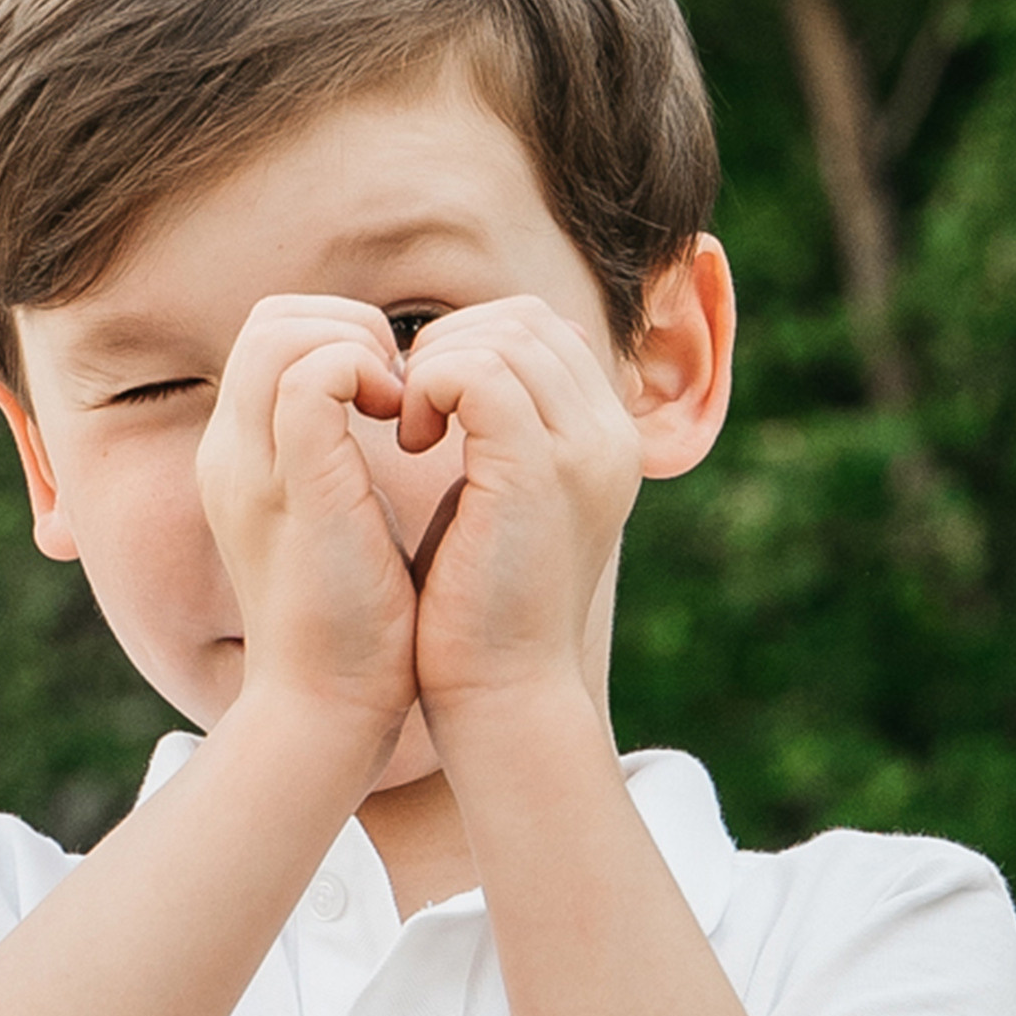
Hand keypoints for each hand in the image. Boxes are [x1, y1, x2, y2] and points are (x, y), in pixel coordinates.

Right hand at [195, 295, 419, 757]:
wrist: (327, 713)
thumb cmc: (354, 631)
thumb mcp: (341, 524)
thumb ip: (344, 463)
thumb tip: (399, 411)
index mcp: (242, 458)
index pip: (274, 334)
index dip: (344, 338)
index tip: (401, 400)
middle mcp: (232, 452)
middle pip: (271, 316)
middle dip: (353, 329)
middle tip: (407, 398)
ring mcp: (252, 467)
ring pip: (282, 329)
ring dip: (360, 346)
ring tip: (405, 411)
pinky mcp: (292, 486)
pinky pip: (312, 375)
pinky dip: (366, 375)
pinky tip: (408, 431)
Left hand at [396, 296, 641, 729]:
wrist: (502, 696)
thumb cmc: (480, 612)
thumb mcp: (499, 502)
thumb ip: (499, 435)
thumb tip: (460, 380)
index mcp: (604, 442)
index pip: (540, 331)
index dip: (468, 347)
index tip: (426, 412)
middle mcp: (609, 438)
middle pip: (524, 320)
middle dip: (448, 349)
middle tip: (408, 417)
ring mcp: (582, 451)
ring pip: (502, 334)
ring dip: (434, 369)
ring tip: (407, 434)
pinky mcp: (538, 471)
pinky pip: (480, 372)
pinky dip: (430, 387)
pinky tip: (409, 442)